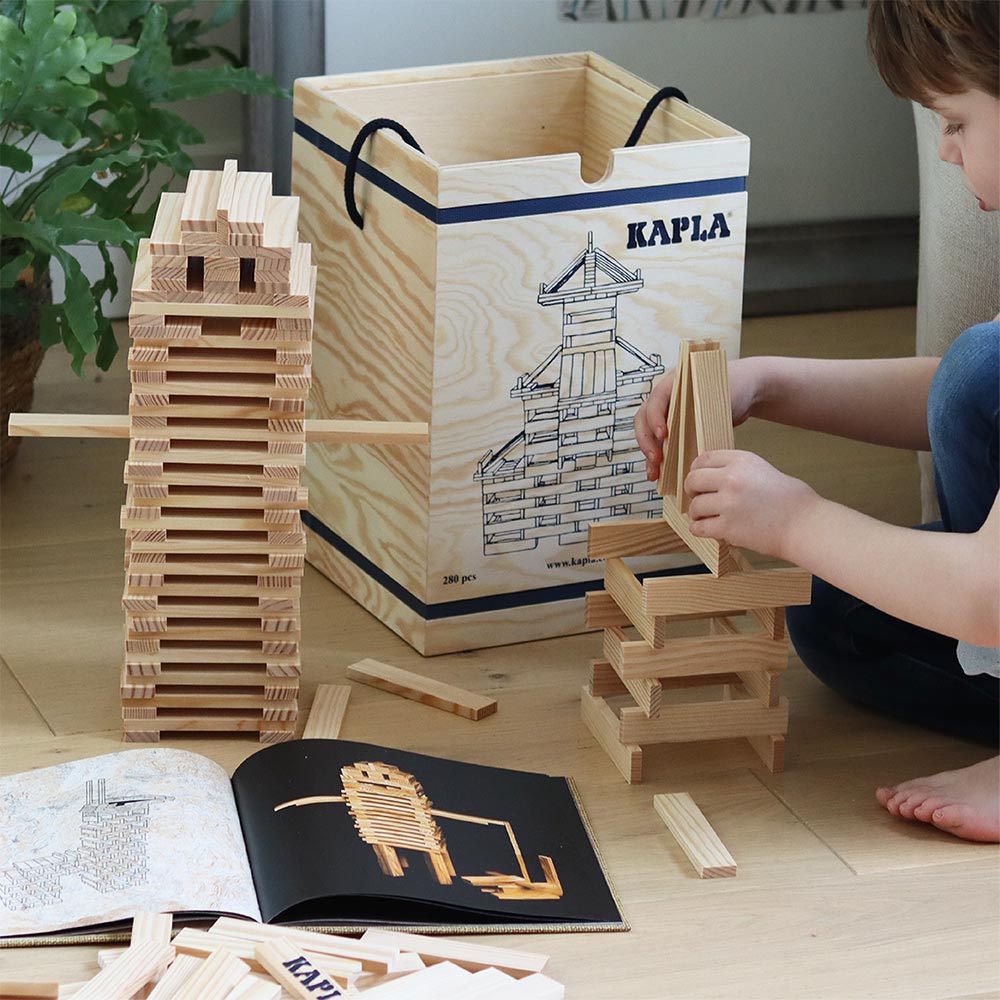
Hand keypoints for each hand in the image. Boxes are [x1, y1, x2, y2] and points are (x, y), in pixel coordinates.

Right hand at [634, 357, 762, 481]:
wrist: (746, 390)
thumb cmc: (733, 385)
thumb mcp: (718, 394)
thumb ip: (702, 409)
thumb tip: (692, 431)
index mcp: (672, 385)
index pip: (655, 402)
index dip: (655, 420)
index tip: (664, 435)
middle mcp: (666, 399)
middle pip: (644, 420)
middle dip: (647, 441)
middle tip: (656, 459)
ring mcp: (669, 415)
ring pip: (650, 434)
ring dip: (649, 453)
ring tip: (654, 473)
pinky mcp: (676, 429)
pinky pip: (661, 443)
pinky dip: (659, 458)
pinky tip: (661, 473)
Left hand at [684, 449, 818, 559]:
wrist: (805, 525)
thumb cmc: (791, 501)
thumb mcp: (762, 470)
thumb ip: (737, 470)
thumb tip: (710, 476)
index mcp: (742, 461)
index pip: (703, 458)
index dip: (696, 470)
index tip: (698, 480)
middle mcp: (732, 478)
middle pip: (693, 480)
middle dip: (692, 491)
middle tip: (697, 499)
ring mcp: (729, 503)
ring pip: (694, 506)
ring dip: (697, 514)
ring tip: (707, 517)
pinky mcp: (728, 527)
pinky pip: (699, 528)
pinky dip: (700, 530)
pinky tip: (709, 529)